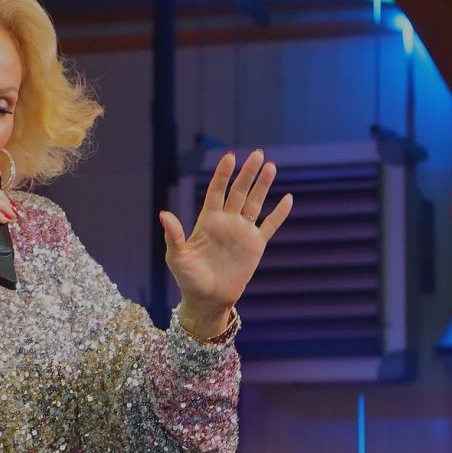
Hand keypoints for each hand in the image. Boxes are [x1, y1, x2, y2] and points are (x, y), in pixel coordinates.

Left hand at [158, 149, 292, 334]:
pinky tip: (288, 198)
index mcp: (207, 220)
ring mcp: (242, 231)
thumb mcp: (177, 256)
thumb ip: (174, 235)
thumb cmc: (188, 278)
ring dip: (263, 186)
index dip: (223, 174)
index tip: (230, 157)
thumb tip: (163, 214)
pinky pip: (270, 225)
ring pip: (255, 203)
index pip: (216, 191)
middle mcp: (226, 221)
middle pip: (239, 192)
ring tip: (271, 166)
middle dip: (248, 173)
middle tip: (258, 154)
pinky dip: (279, 213)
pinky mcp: (256, 245)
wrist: (208, 299)